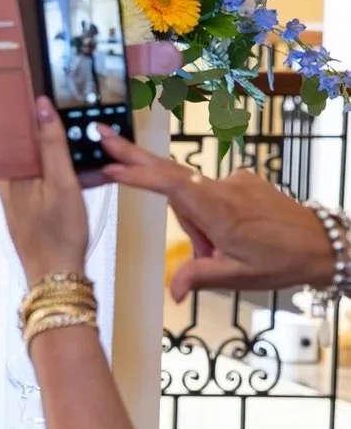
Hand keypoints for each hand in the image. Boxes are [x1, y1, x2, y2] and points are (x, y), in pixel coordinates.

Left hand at [0, 99, 93, 283]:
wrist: (57, 275)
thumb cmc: (58, 231)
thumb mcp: (61, 182)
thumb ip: (51, 144)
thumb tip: (40, 105)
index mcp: (7, 173)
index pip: (5, 130)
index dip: (17, 108)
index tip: (30, 85)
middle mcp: (6, 183)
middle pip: (20, 143)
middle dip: (37, 124)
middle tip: (59, 103)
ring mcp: (17, 196)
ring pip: (32, 160)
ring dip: (49, 146)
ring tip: (72, 129)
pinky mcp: (30, 207)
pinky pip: (41, 177)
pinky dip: (55, 166)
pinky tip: (76, 165)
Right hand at [99, 127, 333, 299]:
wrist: (326, 243)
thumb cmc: (283, 262)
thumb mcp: (237, 277)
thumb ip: (198, 277)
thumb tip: (172, 292)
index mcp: (220, 211)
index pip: (170, 186)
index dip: (138, 175)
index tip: (109, 165)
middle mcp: (224, 189)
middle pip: (169, 170)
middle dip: (133, 155)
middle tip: (103, 136)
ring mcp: (235, 181)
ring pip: (193, 197)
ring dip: (194, 222)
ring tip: (219, 252)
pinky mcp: (244, 181)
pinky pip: (211, 194)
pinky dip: (209, 214)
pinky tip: (229, 237)